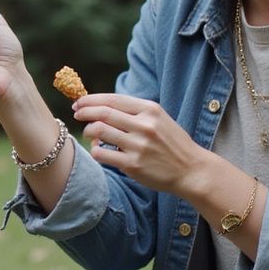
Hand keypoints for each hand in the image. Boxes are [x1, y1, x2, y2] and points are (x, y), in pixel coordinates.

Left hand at [73, 94, 204, 195]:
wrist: (192, 170)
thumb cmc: (172, 143)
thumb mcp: (159, 119)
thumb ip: (135, 111)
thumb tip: (102, 106)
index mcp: (150, 110)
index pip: (113, 99)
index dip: (91, 100)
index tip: (79, 102)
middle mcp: (144, 125)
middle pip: (103, 113)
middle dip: (84, 112)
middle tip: (76, 114)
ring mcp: (138, 146)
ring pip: (99, 131)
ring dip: (88, 131)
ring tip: (89, 134)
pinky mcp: (133, 165)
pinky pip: (102, 153)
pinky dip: (95, 149)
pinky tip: (99, 149)